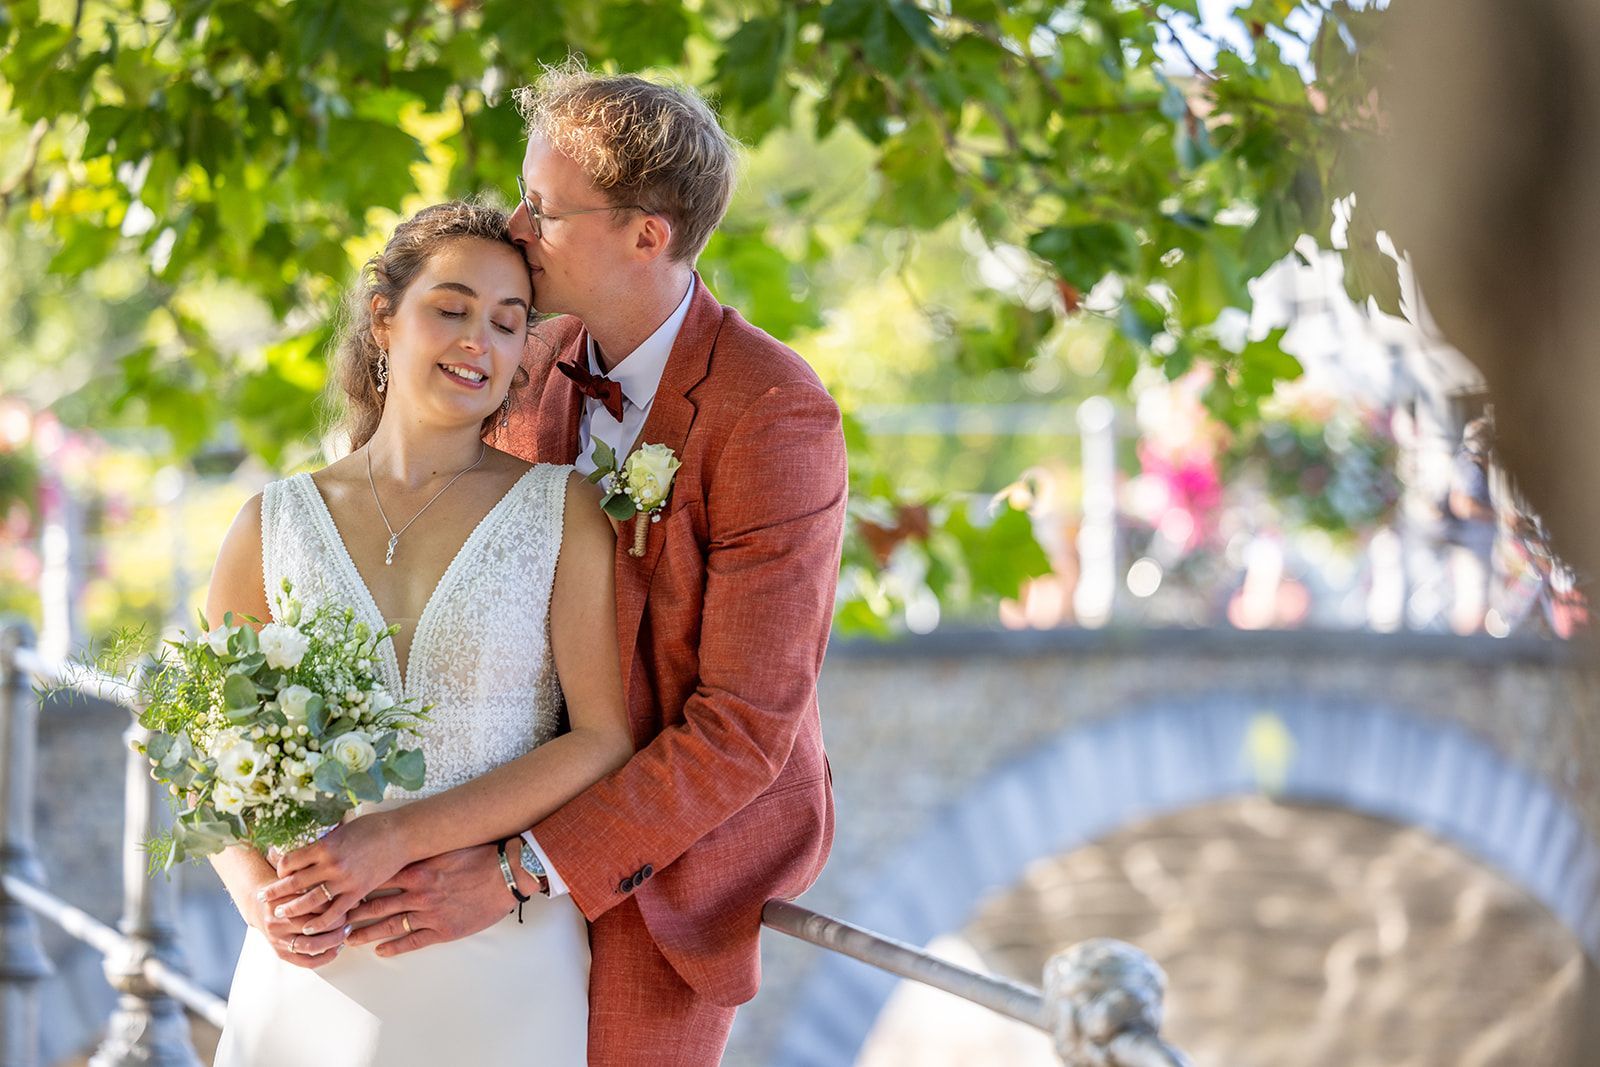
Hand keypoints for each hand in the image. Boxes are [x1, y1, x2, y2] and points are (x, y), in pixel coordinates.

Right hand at [240, 875, 347, 968]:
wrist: (259, 903)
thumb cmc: (286, 888)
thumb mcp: (298, 882)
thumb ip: (321, 887)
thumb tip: (357, 902)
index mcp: (281, 901)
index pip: (313, 905)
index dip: (334, 904)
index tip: (348, 902)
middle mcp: (276, 921)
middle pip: (312, 926)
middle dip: (336, 924)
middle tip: (348, 920)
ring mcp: (277, 939)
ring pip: (310, 945)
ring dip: (333, 941)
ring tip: (345, 932)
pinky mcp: (280, 952)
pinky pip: (305, 961)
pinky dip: (324, 958)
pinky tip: (337, 949)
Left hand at [259, 813, 410, 936]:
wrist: (402, 835)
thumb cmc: (373, 827)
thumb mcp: (343, 828)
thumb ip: (325, 842)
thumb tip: (309, 848)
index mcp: (325, 845)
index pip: (290, 861)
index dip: (280, 869)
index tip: (278, 872)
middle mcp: (330, 864)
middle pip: (294, 882)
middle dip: (276, 892)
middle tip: (263, 899)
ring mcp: (344, 880)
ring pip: (310, 900)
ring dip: (292, 909)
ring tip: (280, 914)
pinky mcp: (358, 891)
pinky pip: (334, 912)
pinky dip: (319, 922)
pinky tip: (309, 928)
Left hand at [343, 844, 518, 956]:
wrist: (507, 874)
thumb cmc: (479, 855)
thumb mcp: (446, 846)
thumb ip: (422, 850)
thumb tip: (401, 845)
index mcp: (417, 870)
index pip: (376, 879)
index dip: (355, 886)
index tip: (338, 890)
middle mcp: (418, 893)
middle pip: (376, 904)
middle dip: (352, 913)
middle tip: (332, 920)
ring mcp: (429, 913)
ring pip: (389, 925)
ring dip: (366, 933)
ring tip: (349, 939)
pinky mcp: (443, 930)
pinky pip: (412, 941)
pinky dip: (394, 947)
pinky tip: (381, 951)